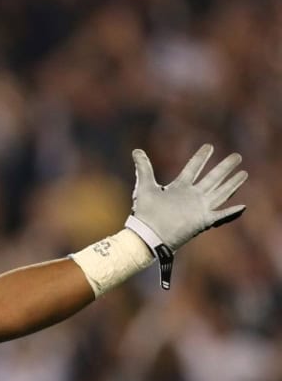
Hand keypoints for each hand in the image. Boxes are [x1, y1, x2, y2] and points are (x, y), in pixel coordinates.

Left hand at [126, 144, 247, 288]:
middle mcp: (191, 196)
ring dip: (232, 184)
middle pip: (212, 178)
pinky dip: (231, 212)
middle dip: (224, 167)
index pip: (193, 168)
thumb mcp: (145, 187)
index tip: (209, 146)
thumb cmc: (145, 212)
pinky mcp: (202, 221)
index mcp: (179, 187)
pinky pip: (220, 215)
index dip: (201, 157)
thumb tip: (136, 151)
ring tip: (243, 173)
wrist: (148, 234)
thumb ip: (144, 168)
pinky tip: (243, 207)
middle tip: (237, 156)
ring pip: (220, 192)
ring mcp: (198, 208)